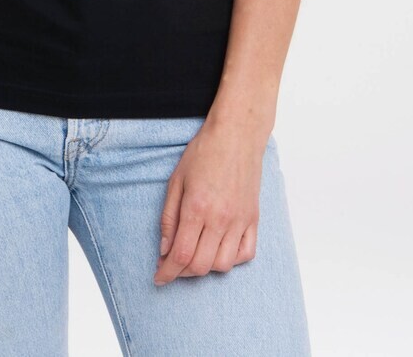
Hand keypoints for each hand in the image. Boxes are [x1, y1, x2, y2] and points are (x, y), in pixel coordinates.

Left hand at [153, 119, 267, 283]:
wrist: (236, 134)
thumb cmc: (203, 152)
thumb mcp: (176, 180)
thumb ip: (169, 217)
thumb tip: (164, 249)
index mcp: (197, 208)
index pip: (181, 255)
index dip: (167, 272)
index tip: (159, 278)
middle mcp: (220, 219)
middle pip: (200, 265)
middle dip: (182, 272)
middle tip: (172, 265)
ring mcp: (240, 221)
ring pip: (224, 265)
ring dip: (206, 267)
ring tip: (195, 254)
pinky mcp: (253, 219)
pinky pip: (246, 254)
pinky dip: (232, 260)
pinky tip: (219, 249)